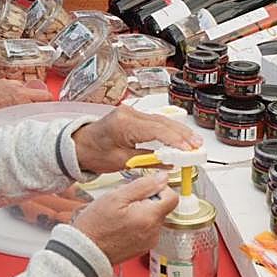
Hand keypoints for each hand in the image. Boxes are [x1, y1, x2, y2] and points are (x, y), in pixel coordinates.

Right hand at [0, 79, 52, 114]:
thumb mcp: (10, 83)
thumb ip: (22, 85)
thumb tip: (31, 87)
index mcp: (23, 94)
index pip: (45, 96)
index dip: (50, 96)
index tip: (50, 97)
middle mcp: (23, 105)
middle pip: (43, 107)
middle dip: (45, 106)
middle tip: (45, 105)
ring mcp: (20, 115)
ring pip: (35, 114)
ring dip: (37, 112)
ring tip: (36, 111)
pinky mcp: (14, 121)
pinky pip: (25, 119)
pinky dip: (27, 118)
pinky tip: (26, 117)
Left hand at [72, 104, 201, 173]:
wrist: (79, 145)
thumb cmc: (94, 153)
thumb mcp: (121, 161)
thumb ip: (147, 160)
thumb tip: (168, 163)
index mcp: (124, 123)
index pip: (157, 130)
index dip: (175, 140)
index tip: (188, 149)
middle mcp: (129, 113)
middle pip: (162, 122)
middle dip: (182, 135)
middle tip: (197, 146)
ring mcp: (131, 112)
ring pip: (161, 120)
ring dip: (178, 131)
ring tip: (194, 142)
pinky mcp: (133, 115)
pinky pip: (155, 121)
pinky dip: (168, 129)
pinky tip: (180, 136)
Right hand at [73, 174, 177, 264]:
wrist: (86, 251)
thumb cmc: (96, 225)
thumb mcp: (117, 196)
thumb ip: (143, 185)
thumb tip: (162, 177)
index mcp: (150, 217)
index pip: (173, 197)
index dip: (160, 188)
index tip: (145, 188)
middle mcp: (154, 232)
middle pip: (162, 207)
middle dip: (147, 200)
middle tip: (126, 201)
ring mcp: (149, 242)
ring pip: (153, 217)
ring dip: (142, 212)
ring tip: (121, 214)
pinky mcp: (142, 248)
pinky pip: (147, 229)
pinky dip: (138, 223)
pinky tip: (122, 224)